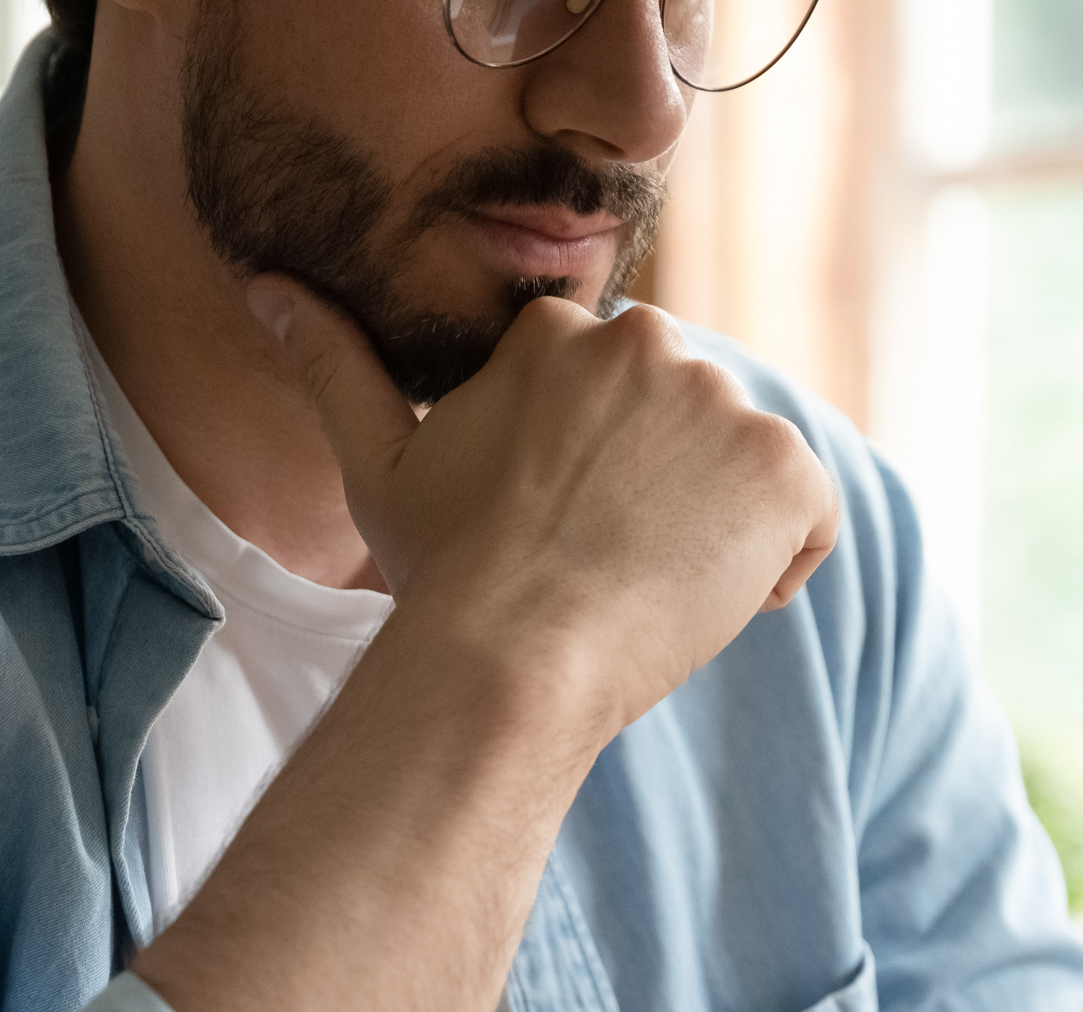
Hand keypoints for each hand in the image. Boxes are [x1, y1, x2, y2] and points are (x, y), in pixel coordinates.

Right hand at [245, 278, 841, 749]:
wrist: (511, 657)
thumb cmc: (444, 574)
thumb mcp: (378, 462)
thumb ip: (334, 364)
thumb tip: (270, 284)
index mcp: (564, 334)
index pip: (620, 402)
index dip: (605, 478)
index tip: (568, 535)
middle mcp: (652, 344)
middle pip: (689, 432)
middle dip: (664, 498)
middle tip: (603, 572)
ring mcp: (725, 405)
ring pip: (748, 475)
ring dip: (716, 533)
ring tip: (646, 590)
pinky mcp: (785, 470)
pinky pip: (812, 518)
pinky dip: (779, 566)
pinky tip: (709, 601)